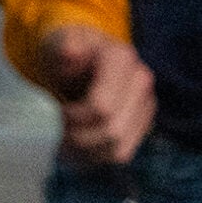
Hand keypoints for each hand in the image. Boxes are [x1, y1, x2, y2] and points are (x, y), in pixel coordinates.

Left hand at [41, 23, 156, 164]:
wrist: (78, 58)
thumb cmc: (63, 53)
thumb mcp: (55, 46)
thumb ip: (61, 48)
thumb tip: (70, 52)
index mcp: (121, 58)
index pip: (101, 108)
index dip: (74, 118)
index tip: (57, 113)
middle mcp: (141, 80)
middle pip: (112, 131)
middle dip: (79, 139)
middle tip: (57, 134)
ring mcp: (146, 103)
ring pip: (119, 149)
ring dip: (87, 153)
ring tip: (64, 143)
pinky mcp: (143, 124)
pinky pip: (122, 154)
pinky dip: (96, 156)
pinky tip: (77, 147)